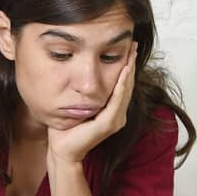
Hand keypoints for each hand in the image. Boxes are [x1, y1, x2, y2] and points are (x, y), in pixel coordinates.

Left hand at [47, 44, 136, 164]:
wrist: (62, 149)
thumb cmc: (66, 129)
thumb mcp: (78, 106)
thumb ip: (84, 93)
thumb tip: (81, 73)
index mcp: (112, 111)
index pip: (122, 85)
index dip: (126, 67)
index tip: (128, 49)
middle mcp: (118, 115)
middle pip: (127, 85)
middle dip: (131, 64)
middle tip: (134, 45)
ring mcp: (116, 120)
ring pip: (124, 90)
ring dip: (129, 70)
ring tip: (131, 54)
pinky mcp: (109, 123)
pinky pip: (117, 99)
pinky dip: (121, 84)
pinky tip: (123, 71)